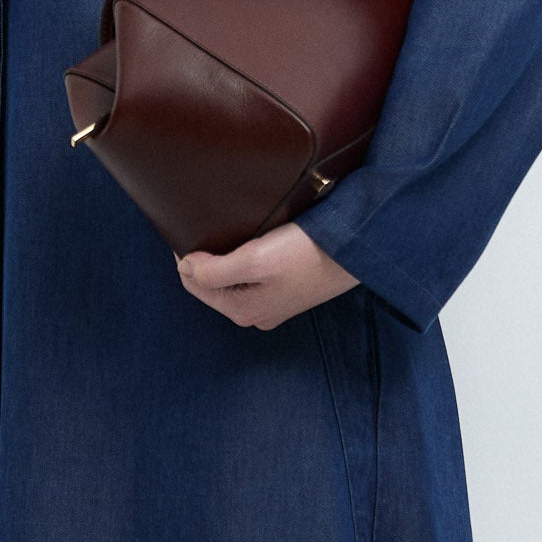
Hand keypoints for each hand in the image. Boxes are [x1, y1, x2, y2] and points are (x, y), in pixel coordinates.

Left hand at [177, 223, 360, 330]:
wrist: (356, 248)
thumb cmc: (307, 253)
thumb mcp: (254, 260)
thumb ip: (214, 271)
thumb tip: (185, 268)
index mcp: (243, 310)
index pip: (194, 284)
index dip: (185, 256)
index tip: (188, 228)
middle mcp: (256, 313)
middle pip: (212, 284)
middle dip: (204, 260)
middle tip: (205, 227)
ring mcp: (274, 303)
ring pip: (232, 280)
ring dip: (224, 260)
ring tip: (224, 233)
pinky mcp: (289, 290)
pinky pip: (253, 277)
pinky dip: (244, 261)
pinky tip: (250, 243)